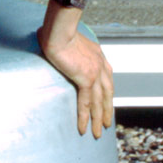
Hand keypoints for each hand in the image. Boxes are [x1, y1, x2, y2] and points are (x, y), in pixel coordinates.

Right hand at [37, 0, 113, 139]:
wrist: (59, 30)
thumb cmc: (59, 30)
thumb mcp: (70, 39)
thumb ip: (70, 46)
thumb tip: (55, 46)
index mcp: (98, 55)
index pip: (107, 78)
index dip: (107, 92)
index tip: (107, 102)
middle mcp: (100, 65)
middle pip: (107, 93)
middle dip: (107, 109)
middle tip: (107, 123)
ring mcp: (95, 73)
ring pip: (99, 102)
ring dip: (99, 119)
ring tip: (97, 133)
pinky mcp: (86, 79)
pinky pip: (86, 103)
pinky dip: (84, 117)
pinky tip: (83, 128)